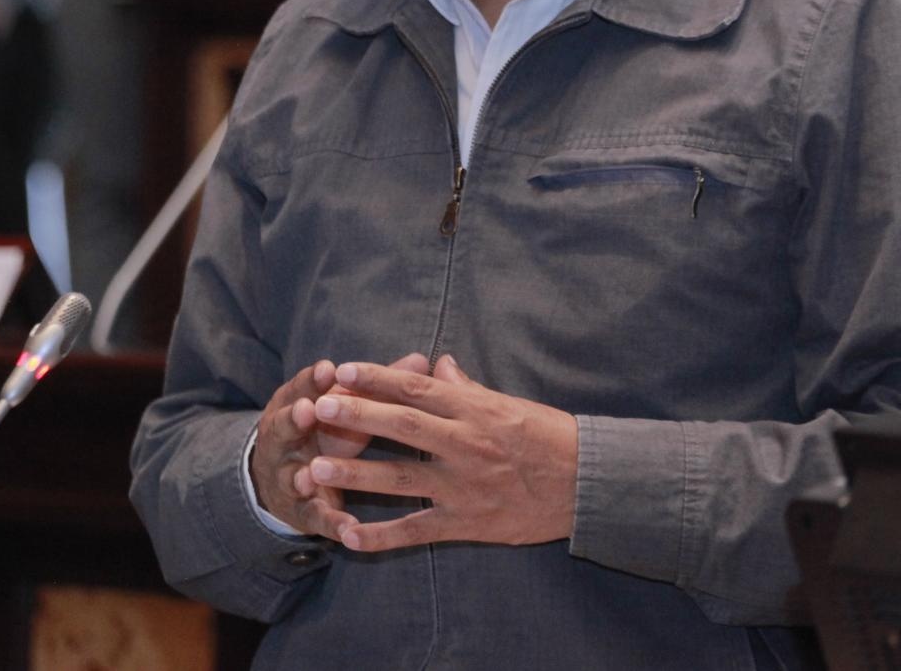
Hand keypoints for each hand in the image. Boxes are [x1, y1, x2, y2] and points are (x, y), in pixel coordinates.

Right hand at [250, 353, 429, 539]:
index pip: (302, 389)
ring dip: (300, 476)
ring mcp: (289, 477)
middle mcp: (285, 440)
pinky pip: (317, 518)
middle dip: (295, 418)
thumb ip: (377, 386)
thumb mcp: (344, 406)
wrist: (283, 479)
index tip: (328, 369)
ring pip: (292, 476)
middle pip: (286, 426)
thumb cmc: (325, 429)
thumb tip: (421, 360)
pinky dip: (332, 523)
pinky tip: (349, 530)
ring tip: (308, 475)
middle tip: (307, 410)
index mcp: (295, 406)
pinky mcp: (303, 511)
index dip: (313, 380)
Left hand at [303, 355, 577, 552]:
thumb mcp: (509, 404)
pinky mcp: (466, 523)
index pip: (417, 387)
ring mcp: (463, 486)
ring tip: (314, 469)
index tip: (343, 369)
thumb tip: (438, 363)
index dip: (377, 377)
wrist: (585, 484)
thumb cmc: (549, 437)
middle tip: (319, 408)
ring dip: (355, 473)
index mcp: (474, 409)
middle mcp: (464, 444)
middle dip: (357, 415)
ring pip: (399, 477)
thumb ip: (467, 387)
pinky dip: (381, 536)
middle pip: (402, 425)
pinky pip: (416, 530)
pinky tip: (348, 536)